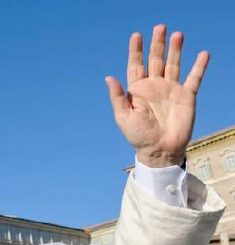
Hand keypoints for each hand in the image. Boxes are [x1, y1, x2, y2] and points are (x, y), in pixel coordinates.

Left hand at [105, 24, 209, 166]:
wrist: (159, 149)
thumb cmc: (138, 136)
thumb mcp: (123, 117)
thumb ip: (117, 97)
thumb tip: (108, 77)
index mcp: (138, 90)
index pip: (136, 65)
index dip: (136, 51)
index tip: (136, 36)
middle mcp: (154, 86)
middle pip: (156, 60)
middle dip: (157, 44)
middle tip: (160, 27)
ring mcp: (170, 90)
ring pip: (173, 64)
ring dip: (176, 49)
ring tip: (177, 34)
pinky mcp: (186, 96)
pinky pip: (194, 78)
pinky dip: (199, 66)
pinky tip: (202, 54)